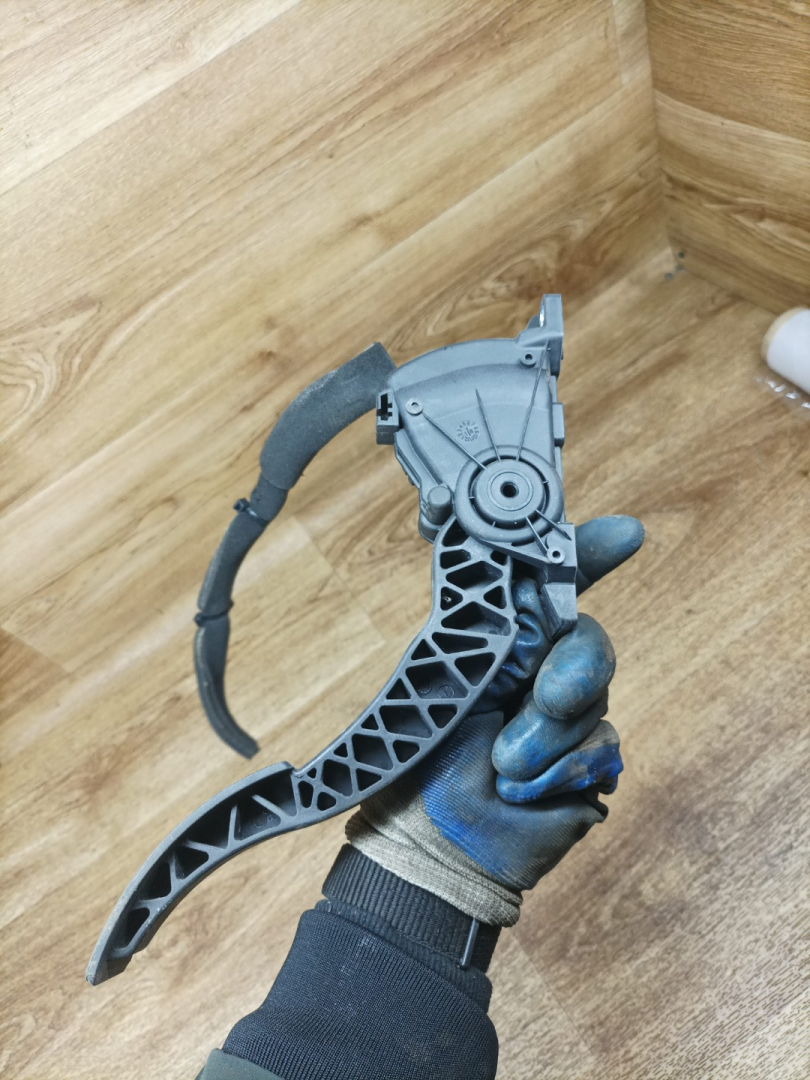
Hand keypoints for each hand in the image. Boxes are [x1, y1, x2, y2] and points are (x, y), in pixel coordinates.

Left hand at [347, 515, 643, 921]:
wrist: (436, 845)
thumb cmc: (426, 759)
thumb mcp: (449, 681)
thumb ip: (486, 626)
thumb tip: (510, 567)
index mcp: (503, 640)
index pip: (554, 583)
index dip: (591, 553)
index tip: (625, 536)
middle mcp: (540, 669)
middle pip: (589, 639)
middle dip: (574, 669)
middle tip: (547, 696)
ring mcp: (569, 716)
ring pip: (595, 697)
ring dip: (548, 736)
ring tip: (504, 768)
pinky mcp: (589, 761)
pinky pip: (602, 747)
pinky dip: (560, 771)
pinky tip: (525, 791)